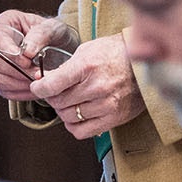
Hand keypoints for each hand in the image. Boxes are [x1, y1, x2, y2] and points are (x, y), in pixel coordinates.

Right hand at [0, 9, 52, 101]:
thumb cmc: (55, 34)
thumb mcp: (54, 28)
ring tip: (38, 82)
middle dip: (17, 71)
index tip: (27, 61)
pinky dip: (20, 93)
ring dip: (19, 84)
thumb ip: (41, 35)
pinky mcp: (1, 79)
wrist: (62, 49)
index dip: (8, 51)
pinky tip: (35, 89)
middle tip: (37, 74)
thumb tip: (27, 52)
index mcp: (6, 22)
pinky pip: (3, 90)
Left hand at [29, 33, 145, 140]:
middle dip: (52, 98)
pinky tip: (77, 115)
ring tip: (69, 102)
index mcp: (87, 66)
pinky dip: (74, 125)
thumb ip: (66, 67)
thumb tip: (44, 80)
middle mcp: (97, 87)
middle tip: (55, 92)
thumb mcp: (87, 50)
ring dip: (63, 111)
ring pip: (69, 117)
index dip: (39, 88)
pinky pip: (83, 131)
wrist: (144, 63)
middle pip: (59, 102)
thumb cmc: (115, 53)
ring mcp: (106, 104)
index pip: (53, 84)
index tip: (37, 87)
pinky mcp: (114, 118)